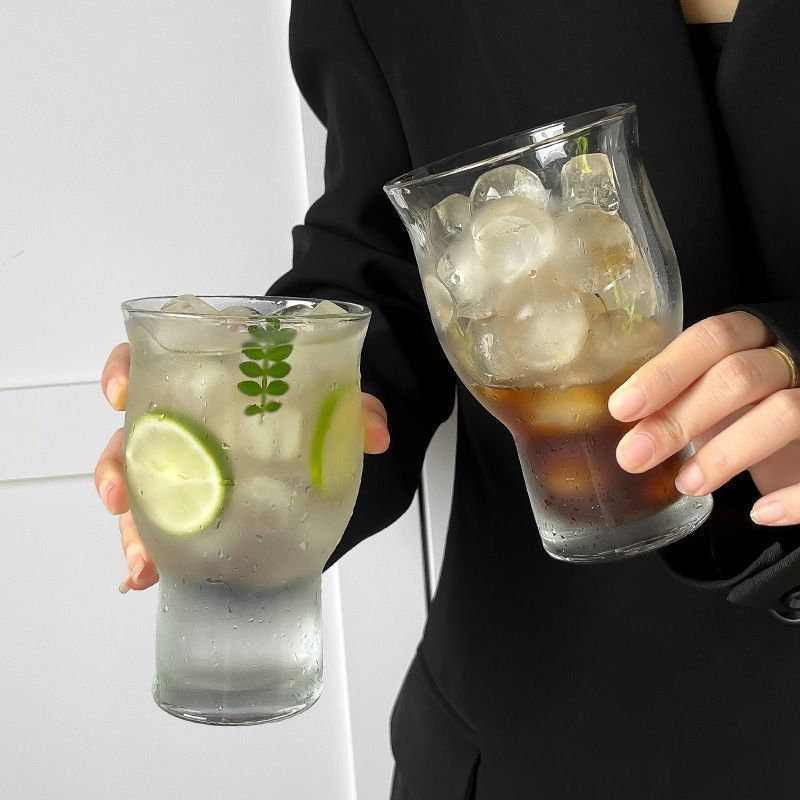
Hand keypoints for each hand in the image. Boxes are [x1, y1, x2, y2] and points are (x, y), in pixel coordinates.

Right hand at [95, 343, 390, 592]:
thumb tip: (376, 433)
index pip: (151, 360)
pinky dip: (153, 552)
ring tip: (141, 561)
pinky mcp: (195, 502)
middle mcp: (185, 419)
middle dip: (116, 467)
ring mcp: (185, 463)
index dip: (124, 370)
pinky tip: (150, 576)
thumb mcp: (334, 400)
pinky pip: (161, 525)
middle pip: (132, 435)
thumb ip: (354, 409)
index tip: (119, 392)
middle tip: (119, 498)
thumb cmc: (310, 405)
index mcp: (208, 379)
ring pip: (139, 488)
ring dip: (130, 526)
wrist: (320, 437)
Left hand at [608, 311, 799, 525]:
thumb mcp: (710, 392)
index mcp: (752, 337)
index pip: (711, 338)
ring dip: (727, 453)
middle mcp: (790, 358)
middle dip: (679, 418)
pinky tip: (763, 513)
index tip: (622, 408)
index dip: (665, 371)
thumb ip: (675, 398)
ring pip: (784, 412)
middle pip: (738, 376)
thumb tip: (618, 429)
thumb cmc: (748, 407)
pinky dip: (795, 496)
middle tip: (634, 456)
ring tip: (688, 485)